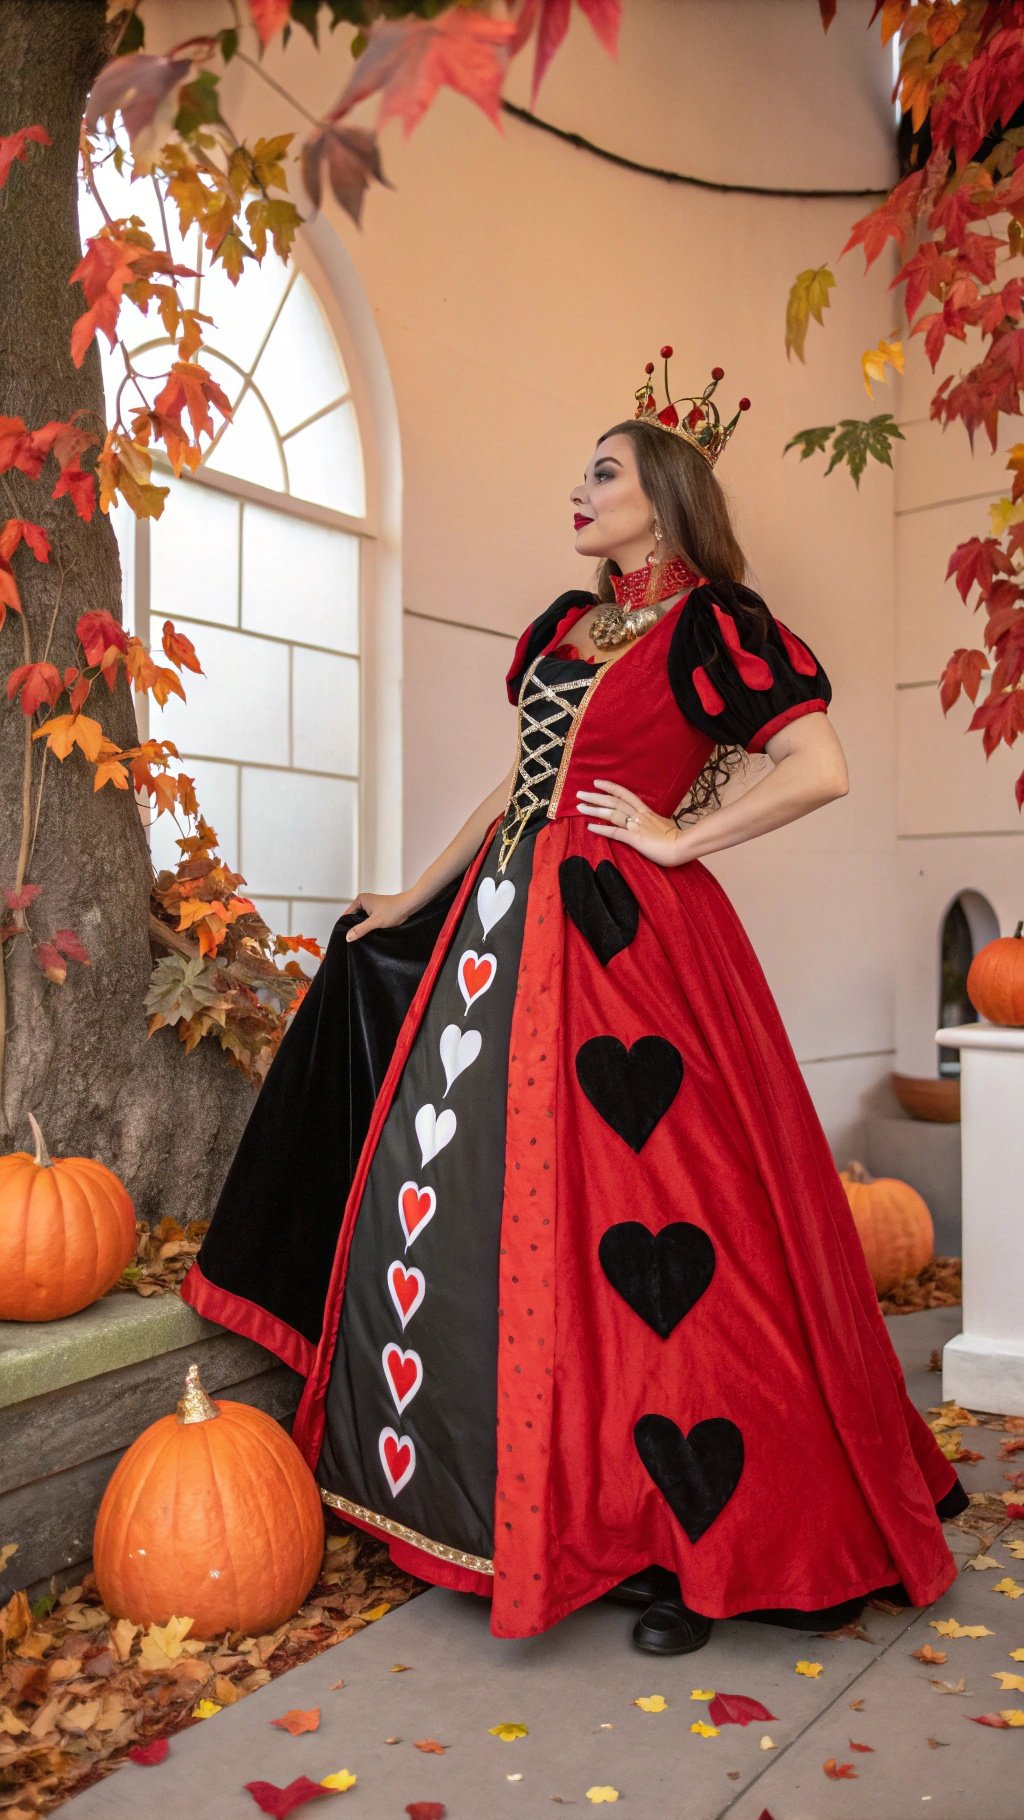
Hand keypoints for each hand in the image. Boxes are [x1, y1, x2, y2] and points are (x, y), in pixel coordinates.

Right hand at [342, 889, 414, 941]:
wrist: (409, 905)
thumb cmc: (393, 910)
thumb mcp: (375, 922)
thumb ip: (360, 929)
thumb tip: (348, 937)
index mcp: (360, 900)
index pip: (347, 915)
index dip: (347, 926)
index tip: (348, 937)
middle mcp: (364, 901)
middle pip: (354, 918)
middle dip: (356, 927)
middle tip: (357, 938)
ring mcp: (371, 906)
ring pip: (362, 920)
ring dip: (364, 927)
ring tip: (365, 935)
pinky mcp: (377, 910)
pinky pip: (369, 920)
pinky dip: (370, 926)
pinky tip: (372, 932)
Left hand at [575, 779, 693, 866]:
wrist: (683, 846)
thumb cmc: (676, 838)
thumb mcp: (663, 824)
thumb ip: (653, 821)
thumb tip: (650, 821)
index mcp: (646, 811)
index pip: (625, 794)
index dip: (610, 787)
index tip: (597, 782)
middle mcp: (639, 815)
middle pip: (614, 801)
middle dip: (595, 796)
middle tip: (579, 793)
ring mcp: (636, 826)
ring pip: (612, 813)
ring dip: (594, 809)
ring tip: (580, 807)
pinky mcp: (635, 839)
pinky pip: (615, 832)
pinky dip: (601, 829)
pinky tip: (589, 827)